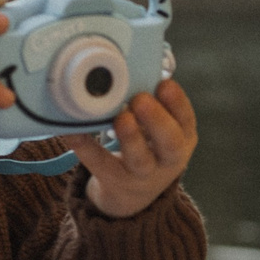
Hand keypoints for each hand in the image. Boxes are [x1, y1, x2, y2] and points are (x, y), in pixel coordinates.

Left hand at [68, 78, 197, 217]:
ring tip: (121, 118)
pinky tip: (73, 133)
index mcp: (182, 139)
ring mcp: (143, 175)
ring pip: (140, 159)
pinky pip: (101, 164)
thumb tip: (136, 64)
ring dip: (131, 137)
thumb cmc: (148, 149)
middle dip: (157, 120)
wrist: (133, 195)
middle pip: (169, 143)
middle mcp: (167, 159)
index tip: (164, 84)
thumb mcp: (162, 131)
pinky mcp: (115, 181)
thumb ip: (155, 104)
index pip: (186, 120)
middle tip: (141, 100)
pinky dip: (86, 147)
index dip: (178, 103)